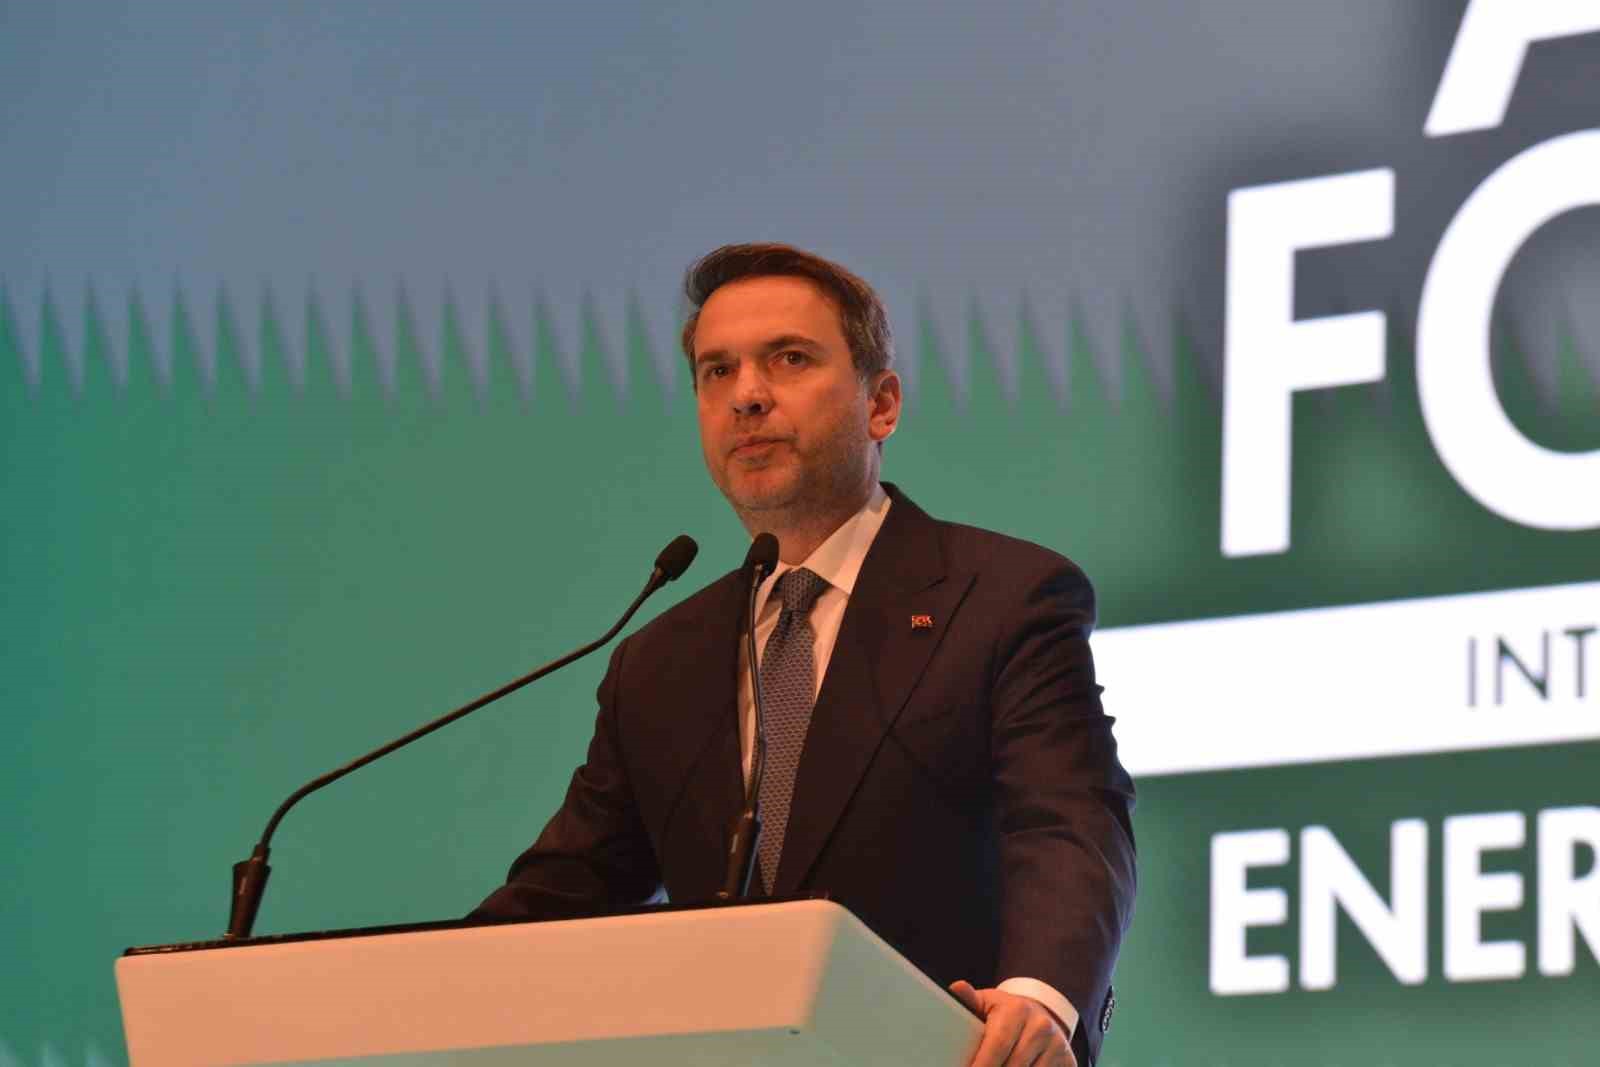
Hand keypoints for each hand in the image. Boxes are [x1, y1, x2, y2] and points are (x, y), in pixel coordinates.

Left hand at [949, 980, 1075, 1066]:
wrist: (1041, 1017)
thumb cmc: (1006, 1014)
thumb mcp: (988, 1004)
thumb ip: (970, 1001)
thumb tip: (957, 988)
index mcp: (1018, 1010)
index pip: (997, 1045)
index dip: (981, 1065)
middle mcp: (1041, 1027)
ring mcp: (1058, 1046)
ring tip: (1001, 1066)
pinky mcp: (1069, 1062)